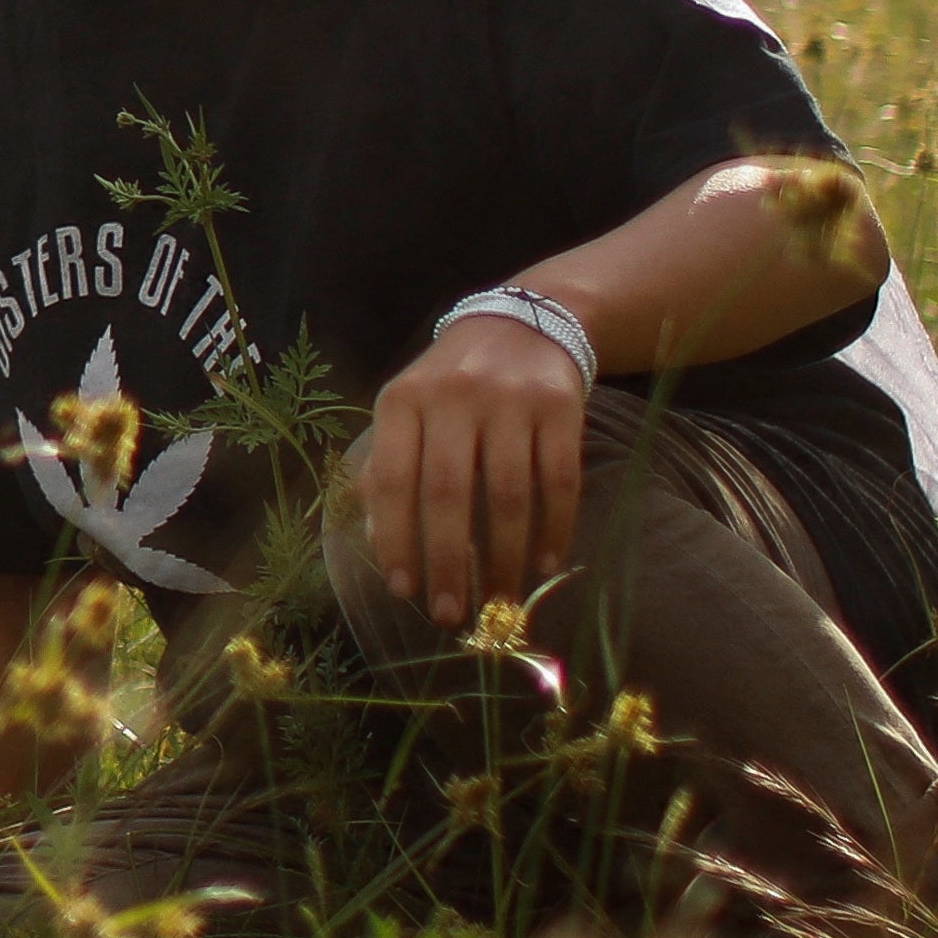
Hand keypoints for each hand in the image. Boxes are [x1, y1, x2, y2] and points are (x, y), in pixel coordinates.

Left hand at [353, 304, 592, 622]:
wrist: (523, 323)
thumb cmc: (451, 385)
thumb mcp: (408, 409)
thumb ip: (388, 467)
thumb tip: (378, 542)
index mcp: (403, 399)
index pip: (394, 481)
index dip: (397, 540)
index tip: (403, 590)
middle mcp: (453, 395)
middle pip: (448, 494)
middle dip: (449, 563)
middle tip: (451, 614)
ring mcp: (509, 399)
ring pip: (507, 494)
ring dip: (505, 558)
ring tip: (501, 601)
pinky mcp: (559, 405)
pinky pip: (559, 480)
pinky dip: (553, 529)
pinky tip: (545, 564)